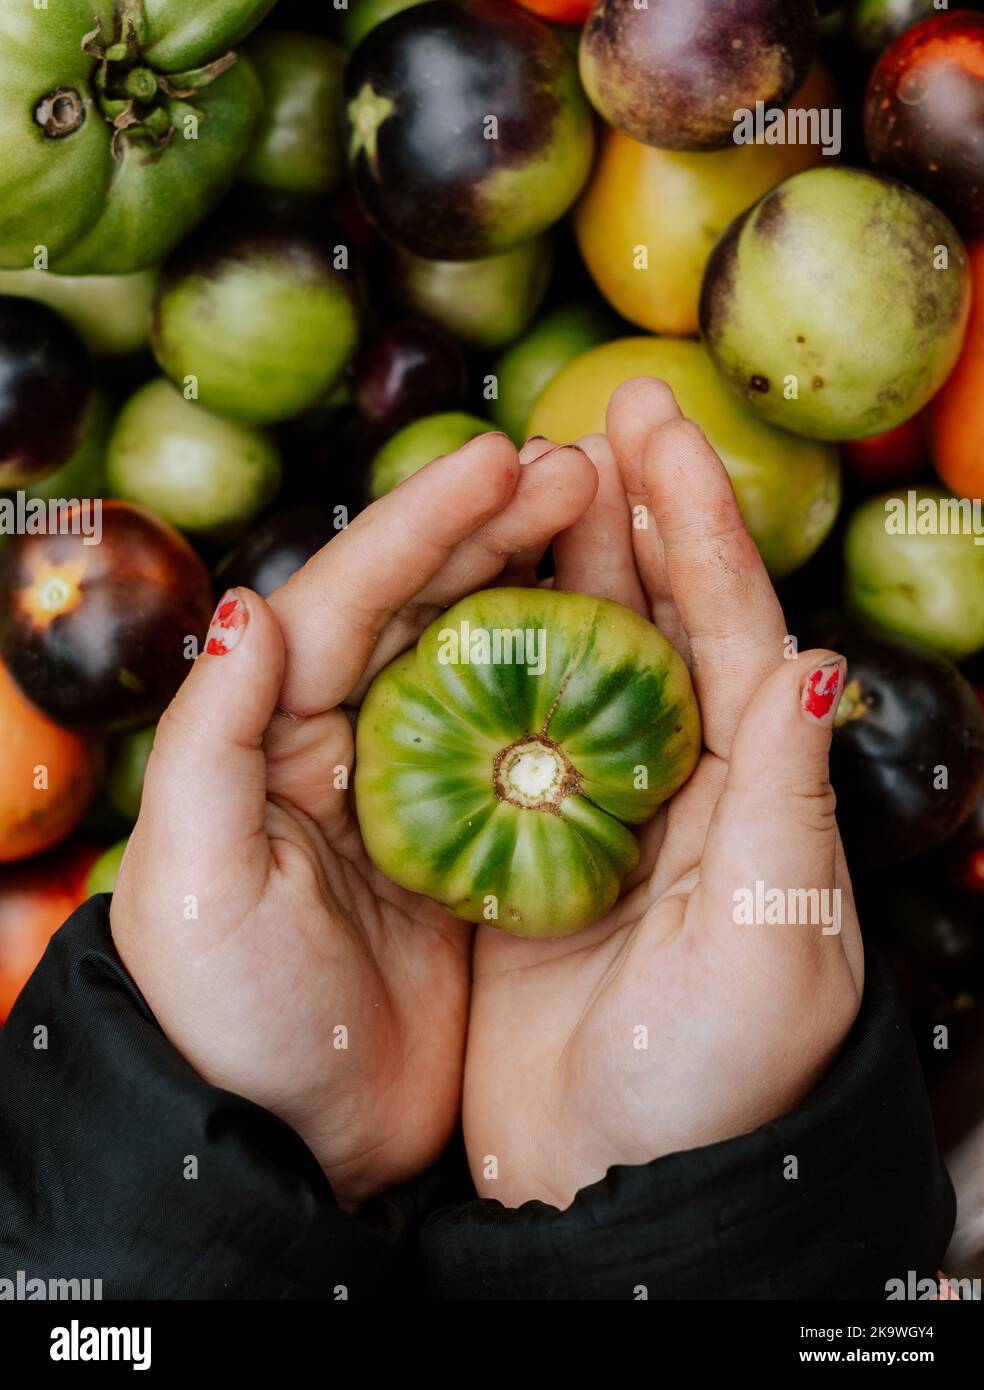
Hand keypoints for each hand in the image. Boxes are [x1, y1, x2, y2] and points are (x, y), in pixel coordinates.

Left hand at [110, 432, 598, 1208]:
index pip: (344, 598)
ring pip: (481, 656)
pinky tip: (621, 642)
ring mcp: (417, 787)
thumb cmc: (229, 1013)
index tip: (500, 462)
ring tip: (606, 520)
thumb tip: (245, 608)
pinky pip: (527, 736)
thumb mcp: (195, 881)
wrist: (299, 1135)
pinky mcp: (472, 840)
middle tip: (580, 470)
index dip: (420, 524)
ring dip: (538, 582)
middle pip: (421, 607)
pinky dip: (570, 680)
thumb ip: (209, 740)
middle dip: (494, 529)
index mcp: (270, 732)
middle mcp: (344, 741)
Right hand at [464, 379, 864, 1209]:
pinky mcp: (522, 856)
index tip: (656, 426)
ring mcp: (594, 815)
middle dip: (627, 515)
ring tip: (525, 478)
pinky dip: (481, 662)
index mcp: (755, 791)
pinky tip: (453, 606)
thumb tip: (816, 659)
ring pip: (574, 662)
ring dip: (554, 568)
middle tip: (589, 414)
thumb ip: (788, 796)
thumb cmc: (723, 1079)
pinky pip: (499, 735)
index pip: (731, 628)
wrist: (624, 1190)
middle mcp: (679, 787)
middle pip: (651, 623)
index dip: (696, 522)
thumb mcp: (772, 937)